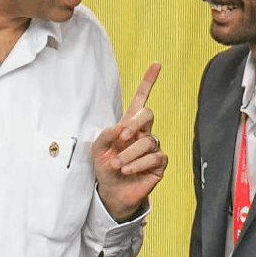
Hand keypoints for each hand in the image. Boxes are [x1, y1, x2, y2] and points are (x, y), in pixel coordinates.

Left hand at [92, 62, 167, 220]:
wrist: (111, 191)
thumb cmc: (104, 167)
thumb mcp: (97, 149)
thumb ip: (105, 135)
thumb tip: (119, 126)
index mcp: (128, 125)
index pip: (141, 99)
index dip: (149, 81)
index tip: (156, 64)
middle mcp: (143, 133)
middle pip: (148, 114)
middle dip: (135, 123)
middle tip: (121, 136)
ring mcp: (152, 147)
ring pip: (148, 140)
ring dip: (129, 154)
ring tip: (118, 165)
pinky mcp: (159, 163)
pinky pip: (154, 156)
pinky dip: (138, 163)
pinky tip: (128, 170)